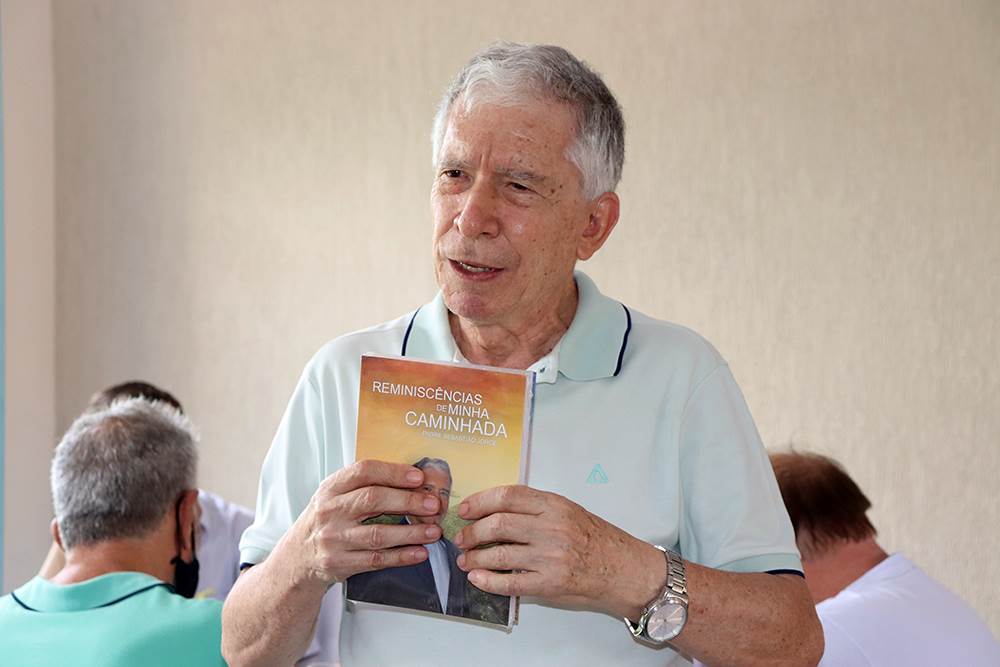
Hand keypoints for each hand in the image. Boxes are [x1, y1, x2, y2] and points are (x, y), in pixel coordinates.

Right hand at [282, 460, 443, 585]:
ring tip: (433, 531)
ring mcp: (334, 539)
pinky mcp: (339, 564)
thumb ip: (364, 486)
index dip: (393, 472)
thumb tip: (412, 479)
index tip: (418, 477)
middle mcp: (330, 511)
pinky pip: (376, 560)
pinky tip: (419, 552)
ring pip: (378, 534)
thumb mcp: (334, 496)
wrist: (297, 558)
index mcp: (331, 488)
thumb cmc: (326, 520)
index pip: (363, 472)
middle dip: (408, 501)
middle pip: (373, 500)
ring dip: (410, 532)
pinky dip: (401, 556)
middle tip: (433, 504)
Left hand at [453, 485, 664, 618]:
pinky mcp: (550, 584)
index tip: (465, 509)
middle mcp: (551, 528)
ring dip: (475, 558)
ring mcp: (550, 557)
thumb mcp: (568, 510)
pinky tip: (478, 578)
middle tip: (462, 538)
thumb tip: (493, 510)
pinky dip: (489, 581)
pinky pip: (510, 583)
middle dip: (472, 532)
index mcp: (554, 505)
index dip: (480, 501)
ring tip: (466, 560)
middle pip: (498, 524)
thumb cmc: (595, 538)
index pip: (507, 496)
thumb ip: (535, 507)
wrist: (622, 568)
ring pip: (499, 554)